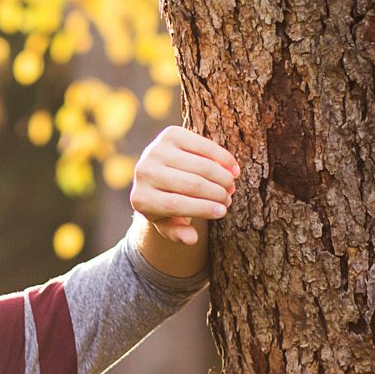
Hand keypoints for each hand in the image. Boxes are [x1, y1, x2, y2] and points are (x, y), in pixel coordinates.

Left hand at [131, 125, 239, 245]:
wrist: (152, 174)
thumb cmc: (164, 203)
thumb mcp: (166, 222)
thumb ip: (177, 233)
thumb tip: (192, 239)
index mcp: (141, 198)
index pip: (176, 204)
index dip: (203, 208)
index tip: (223, 212)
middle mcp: (144, 172)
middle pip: (191, 184)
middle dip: (216, 193)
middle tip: (229, 199)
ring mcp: (155, 150)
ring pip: (200, 166)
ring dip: (222, 178)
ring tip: (231, 187)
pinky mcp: (170, 134)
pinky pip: (204, 146)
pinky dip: (223, 158)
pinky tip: (234, 170)